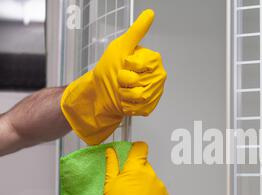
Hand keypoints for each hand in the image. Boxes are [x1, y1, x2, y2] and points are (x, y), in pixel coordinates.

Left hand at [61, 10, 166, 144]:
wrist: (99, 93)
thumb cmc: (108, 69)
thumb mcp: (121, 47)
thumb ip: (137, 31)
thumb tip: (150, 13)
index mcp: (153, 61)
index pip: (147, 63)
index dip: (131, 64)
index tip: (125, 63)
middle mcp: (157, 77)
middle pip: (142, 80)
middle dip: (125, 79)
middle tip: (121, 77)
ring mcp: (154, 93)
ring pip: (141, 95)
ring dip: (124, 93)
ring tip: (121, 89)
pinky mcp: (149, 107)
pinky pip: (139, 107)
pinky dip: (126, 105)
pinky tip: (124, 100)